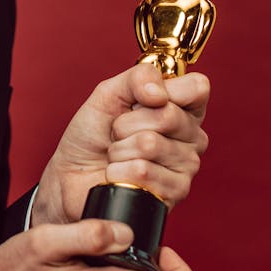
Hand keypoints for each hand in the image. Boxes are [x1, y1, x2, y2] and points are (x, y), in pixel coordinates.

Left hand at [32, 64, 209, 225]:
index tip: (140, 101)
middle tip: (117, 133)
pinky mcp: (175, 192)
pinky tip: (120, 174)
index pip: (197, 88)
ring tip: (117, 155)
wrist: (72, 174)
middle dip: (126, 124)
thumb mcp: (109, 93)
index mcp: (183, 108)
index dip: (166, 91)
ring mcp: (187, 165)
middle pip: (167, 116)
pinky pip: (142, 171)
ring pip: (150, 145)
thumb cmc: (93, 135)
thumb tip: (159, 93)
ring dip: (119, 149)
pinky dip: (118, 170)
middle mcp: (192, 136)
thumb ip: (138, 78)